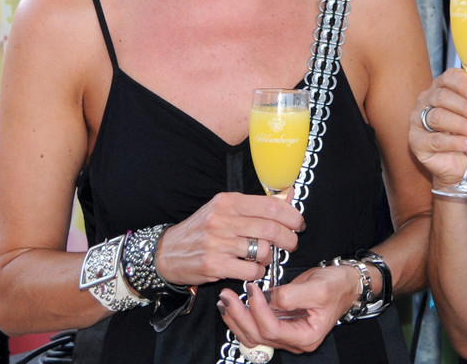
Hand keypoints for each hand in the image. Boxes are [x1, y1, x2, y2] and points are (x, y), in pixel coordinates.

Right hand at [154, 191, 303, 286]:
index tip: (298, 224)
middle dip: (288, 239)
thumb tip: (290, 196)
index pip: (270, 205)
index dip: (291, 216)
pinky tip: (253, 268)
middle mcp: (223, 219)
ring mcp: (217, 243)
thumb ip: (256, 205)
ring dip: (271, 256)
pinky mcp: (214, 265)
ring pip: (262, 250)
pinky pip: (250, 270)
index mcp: (228, 201)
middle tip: (291, 244)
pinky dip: (258, 271)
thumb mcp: (225, 209)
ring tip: (266, 256)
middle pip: (270, 229)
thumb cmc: (202, 229)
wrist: (168, 252)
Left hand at [216, 262, 361, 353]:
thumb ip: (291, 295)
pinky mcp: (280, 323)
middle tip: (227, 296)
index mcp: (306, 336)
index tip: (252, 289)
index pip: (273, 329)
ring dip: (236, 318)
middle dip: (239, 316)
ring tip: (225, 301)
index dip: (258, 310)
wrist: (346, 283)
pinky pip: (256, 326)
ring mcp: (286, 333)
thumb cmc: (337, 285)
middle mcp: (294, 340)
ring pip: (253, 335)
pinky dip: (242, 316)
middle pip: (258, 336)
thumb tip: (266, 297)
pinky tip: (234, 305)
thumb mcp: (318, 288)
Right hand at [409, 68, 466, 187]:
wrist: (463, 167)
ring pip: (438, 117)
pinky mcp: (416, 141)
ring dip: (464, 125)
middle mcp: (427, 100)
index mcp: (443, 88)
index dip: (464, 84)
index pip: (449, 77)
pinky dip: (456, 142)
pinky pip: (435, 140)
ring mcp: (418, 120)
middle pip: (443, 97)